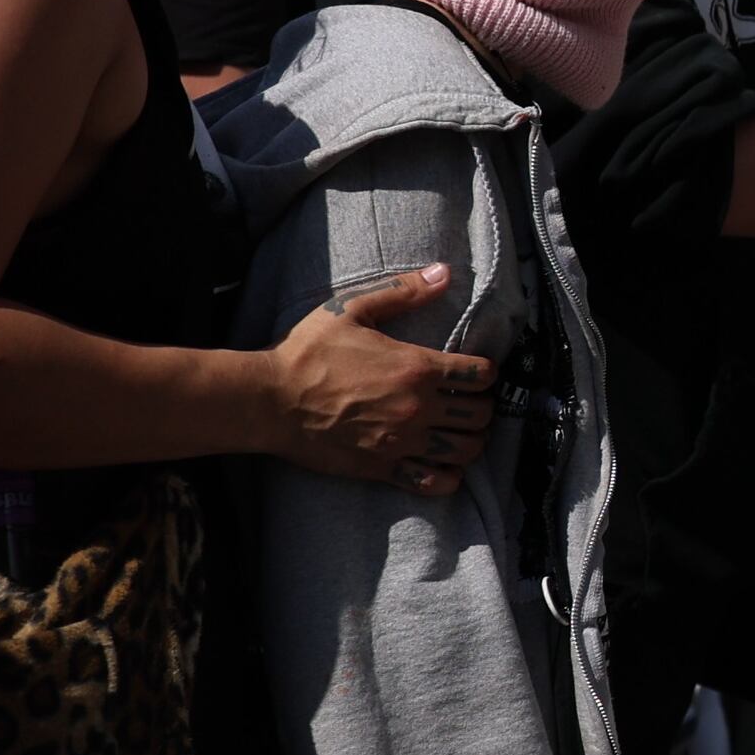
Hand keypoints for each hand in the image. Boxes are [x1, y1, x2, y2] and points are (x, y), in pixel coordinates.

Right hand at [260, 265, 485, 489]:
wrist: (268, 401)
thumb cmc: (307, 353)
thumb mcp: (352, 309)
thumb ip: (402, 292)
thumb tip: (444, 272)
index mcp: (416, 367)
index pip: (482, 374)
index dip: (487, 371)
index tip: (477, 372)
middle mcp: (417, 407)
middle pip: (481, 415)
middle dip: (484, 407)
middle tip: (471, 402)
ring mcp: (402, 441)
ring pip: (466, 450)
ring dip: (473, 441)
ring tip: (462, 432)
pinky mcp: (383, 468)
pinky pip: (434, 483)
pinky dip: (449, 477)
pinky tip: (445, 466)